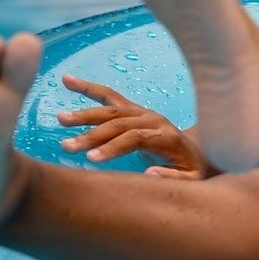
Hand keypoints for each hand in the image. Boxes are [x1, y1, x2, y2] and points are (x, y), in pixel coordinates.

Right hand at [56, 74, 214, 178]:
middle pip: (119, 123)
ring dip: (84, 114)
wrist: (197, 151)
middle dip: (92, 134)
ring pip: (110, 109)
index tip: (91, 159)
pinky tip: (67, 80)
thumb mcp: (191, 179)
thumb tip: (149, 173)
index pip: (135, 138)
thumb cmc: (192, 168)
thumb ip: (174, 178)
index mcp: (167, 136)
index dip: (113, 147)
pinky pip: (109, 96)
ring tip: (60, 119)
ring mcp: (142, 112)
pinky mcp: (133, 109)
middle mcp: (154, 119)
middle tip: (67, 146)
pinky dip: (88, 88)